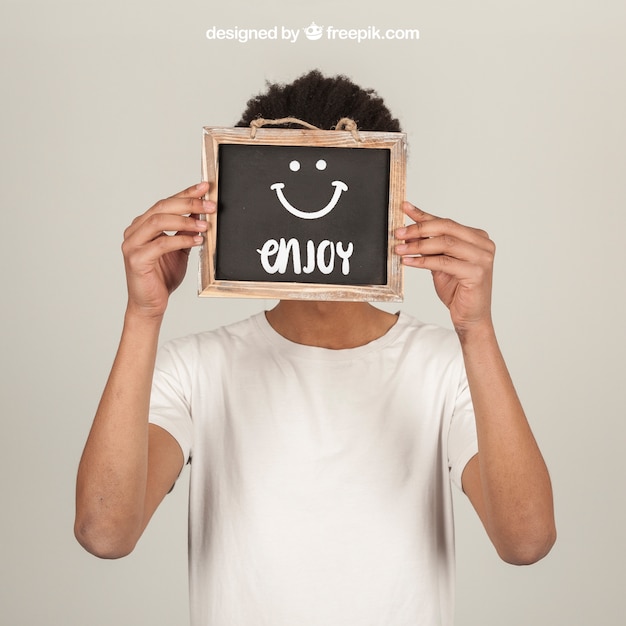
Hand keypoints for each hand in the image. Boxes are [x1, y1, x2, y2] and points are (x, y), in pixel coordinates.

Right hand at [121, 182, 214, 317]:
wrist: (150, 305)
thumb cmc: (162, 278)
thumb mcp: (179, 249)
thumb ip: (186, 231)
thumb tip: (200, 212)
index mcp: (143, 225)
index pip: (166, 203)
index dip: (186, 193)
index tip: (205, 187)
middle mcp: (134, 231)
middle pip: (162, 207)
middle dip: (189, 203)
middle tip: (209, 205)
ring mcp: (132, 244)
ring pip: (159, 221)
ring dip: (185, 220)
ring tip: (205, 225)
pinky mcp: (136, 259)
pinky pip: (161, 243)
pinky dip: (181, 239)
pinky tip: (197, 241)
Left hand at [395, 201, 495, 333]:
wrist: (470, 317)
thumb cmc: (457, 290)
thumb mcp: (440, 262)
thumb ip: (430, 245)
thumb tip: (409, 229)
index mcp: (477, 237)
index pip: (446, 222)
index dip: (423, 215)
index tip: (404, 208)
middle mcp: (483, 244)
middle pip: (446, 228)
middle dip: (419, 229)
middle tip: (399, 233)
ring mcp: (482, 258)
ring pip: (444, 243)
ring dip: (418, 245)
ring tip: (399, 249)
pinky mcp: (477, 273)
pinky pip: (443, 262)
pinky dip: (423, 261)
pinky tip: (408, 261)